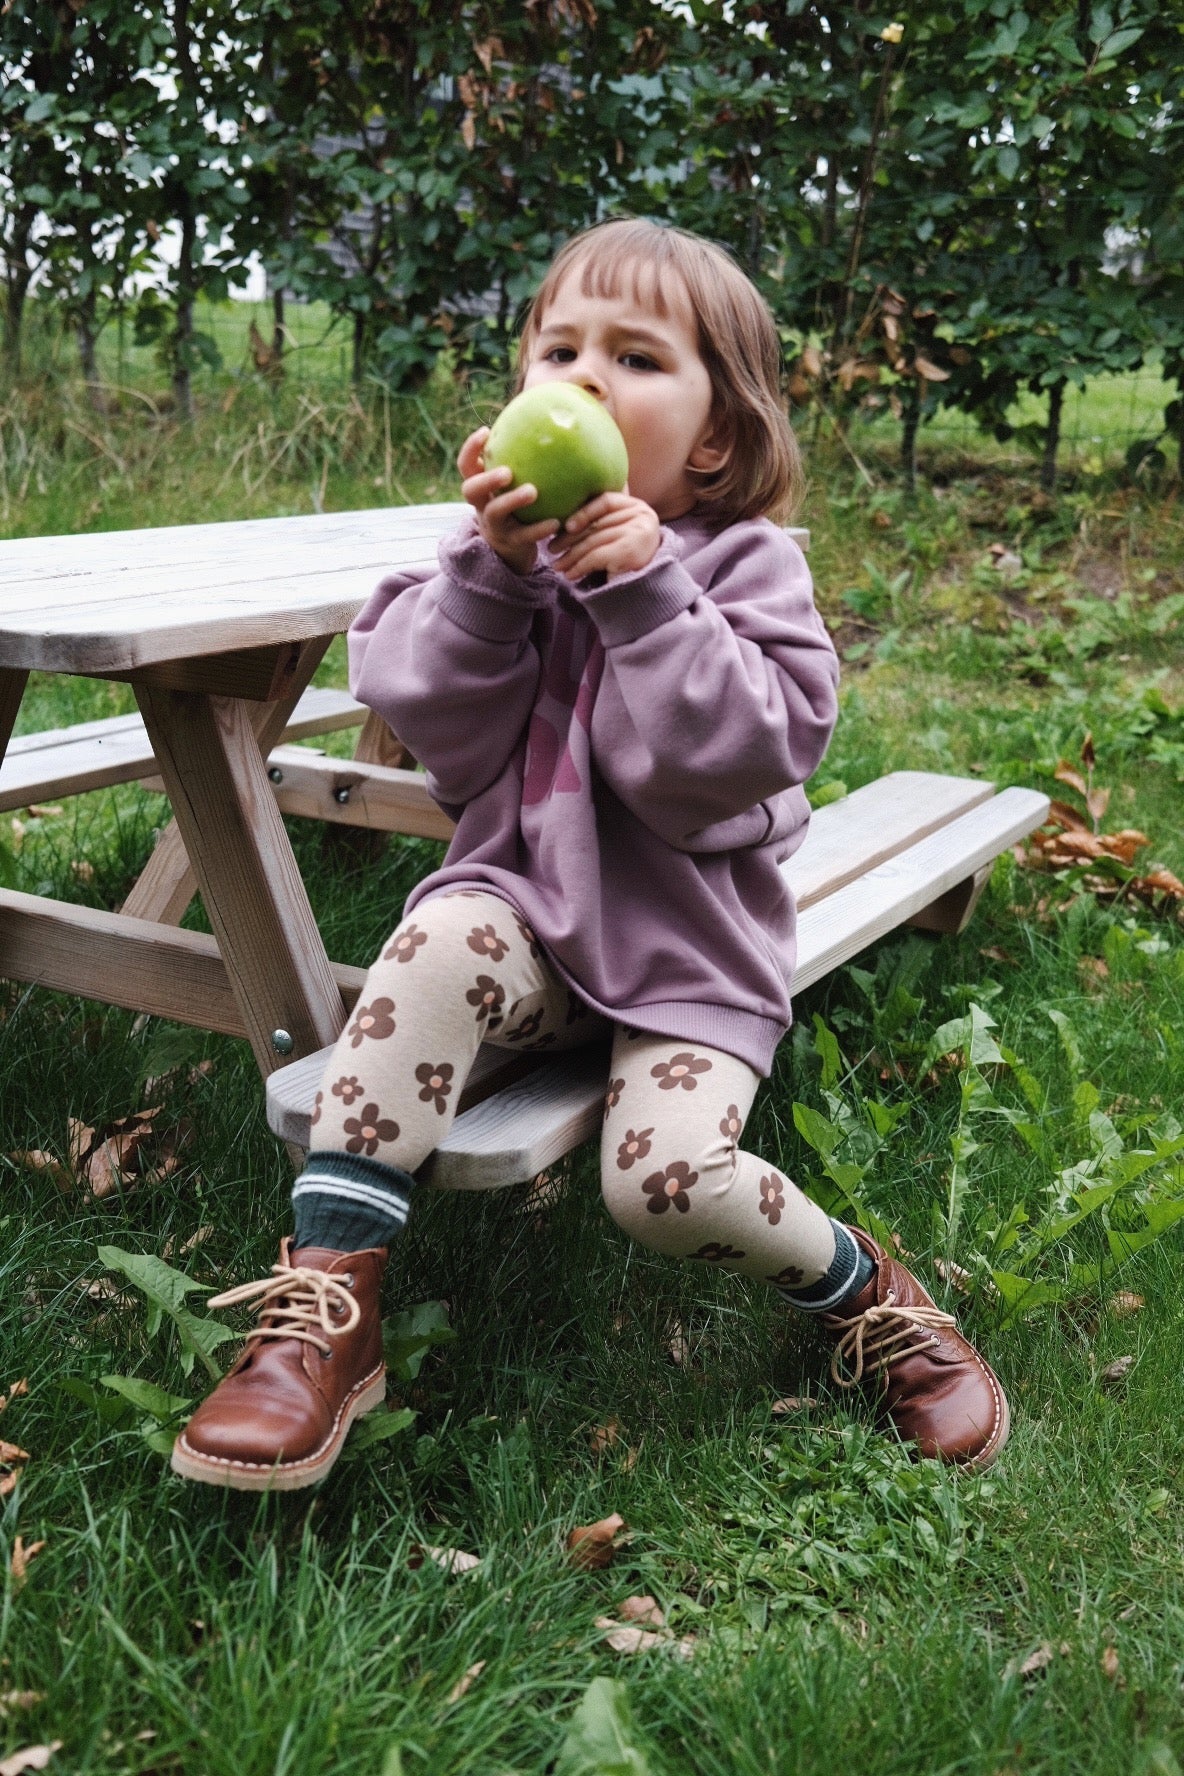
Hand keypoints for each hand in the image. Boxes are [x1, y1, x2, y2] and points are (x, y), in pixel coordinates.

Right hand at [458, 427, 559, 576]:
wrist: (513, 549)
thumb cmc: (518, 505)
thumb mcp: (513, 484)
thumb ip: (522, 460)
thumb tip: (550, 419)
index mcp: (481, 487)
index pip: (466, 466)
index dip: (470, 448)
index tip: (486, 431)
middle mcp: (482, 505)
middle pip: (471, 490)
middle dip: (486, 478)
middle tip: (507, 472)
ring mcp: (495, 525)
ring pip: (495, 512)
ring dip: (512, 500)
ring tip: (532, 491)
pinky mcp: (512, 543)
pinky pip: (524, 536)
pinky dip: (539, 529)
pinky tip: (556, 521)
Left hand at [546, 490, 661, 581]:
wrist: (650, 591)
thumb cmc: (631, 562)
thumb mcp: (620, 535)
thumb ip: (603, 523)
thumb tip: (566, 521)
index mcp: (638, 507)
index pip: (606, 501)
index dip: (584, 512)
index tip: (566, 526)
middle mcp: (641, 516)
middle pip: (597, 523)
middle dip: (570, 538)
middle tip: (552, 549)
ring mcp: (637, 532)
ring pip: (593, 541)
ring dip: (571, 556)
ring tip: (558, 566)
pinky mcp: (629, 551)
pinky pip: (595, 556)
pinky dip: (579, 566)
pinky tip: (570, 574)